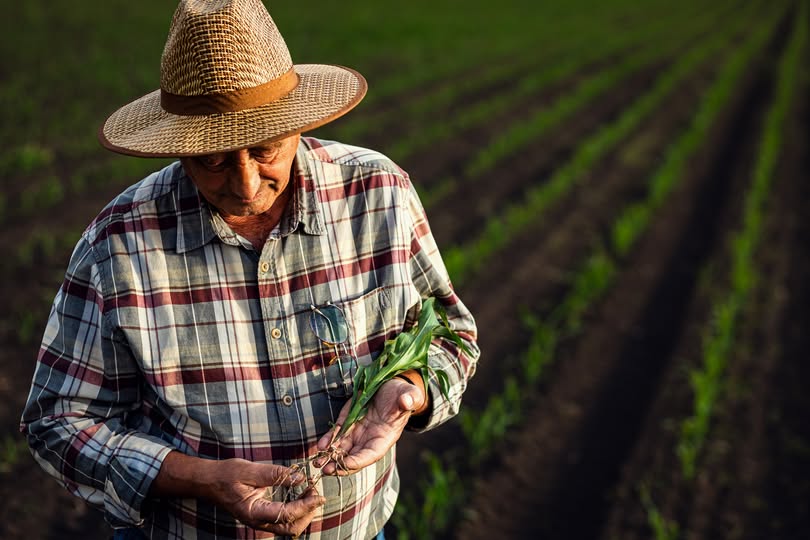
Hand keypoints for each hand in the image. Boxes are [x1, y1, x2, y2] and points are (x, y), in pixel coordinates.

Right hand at [205, 458, 324, 535]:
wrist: (210, 482)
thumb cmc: (226, 475)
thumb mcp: (249, 470)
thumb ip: (274, 474)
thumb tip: (299, 477)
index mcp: (253, 513)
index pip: (286, 514)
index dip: (306, 506)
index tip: (319, 495)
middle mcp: (258, 522)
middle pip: (291, 528)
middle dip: (308, 512)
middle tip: (316, 492)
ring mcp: (261, 521)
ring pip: (289, 526)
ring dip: (304, 512)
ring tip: (311, 491)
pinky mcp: (264, 516)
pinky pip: (284, 519)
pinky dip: (297, 509)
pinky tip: (301, 493)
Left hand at [315, 376, 425, 474]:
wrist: (391, 387)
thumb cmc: (402, 394)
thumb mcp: (409, 395)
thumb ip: (409, 399)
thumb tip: (406, 401)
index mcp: (386, 437)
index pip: (371, 454)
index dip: (359, 460)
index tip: (346, 464)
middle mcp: (370, 439)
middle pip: (353, 457)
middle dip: (339, 465)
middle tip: (326, 470)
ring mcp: (358, 432)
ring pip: (342, 449)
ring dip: (329, 457)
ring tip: (316, 463)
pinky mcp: (348, 422)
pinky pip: (336, 434)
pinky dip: (328, 441)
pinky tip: (320, 446)